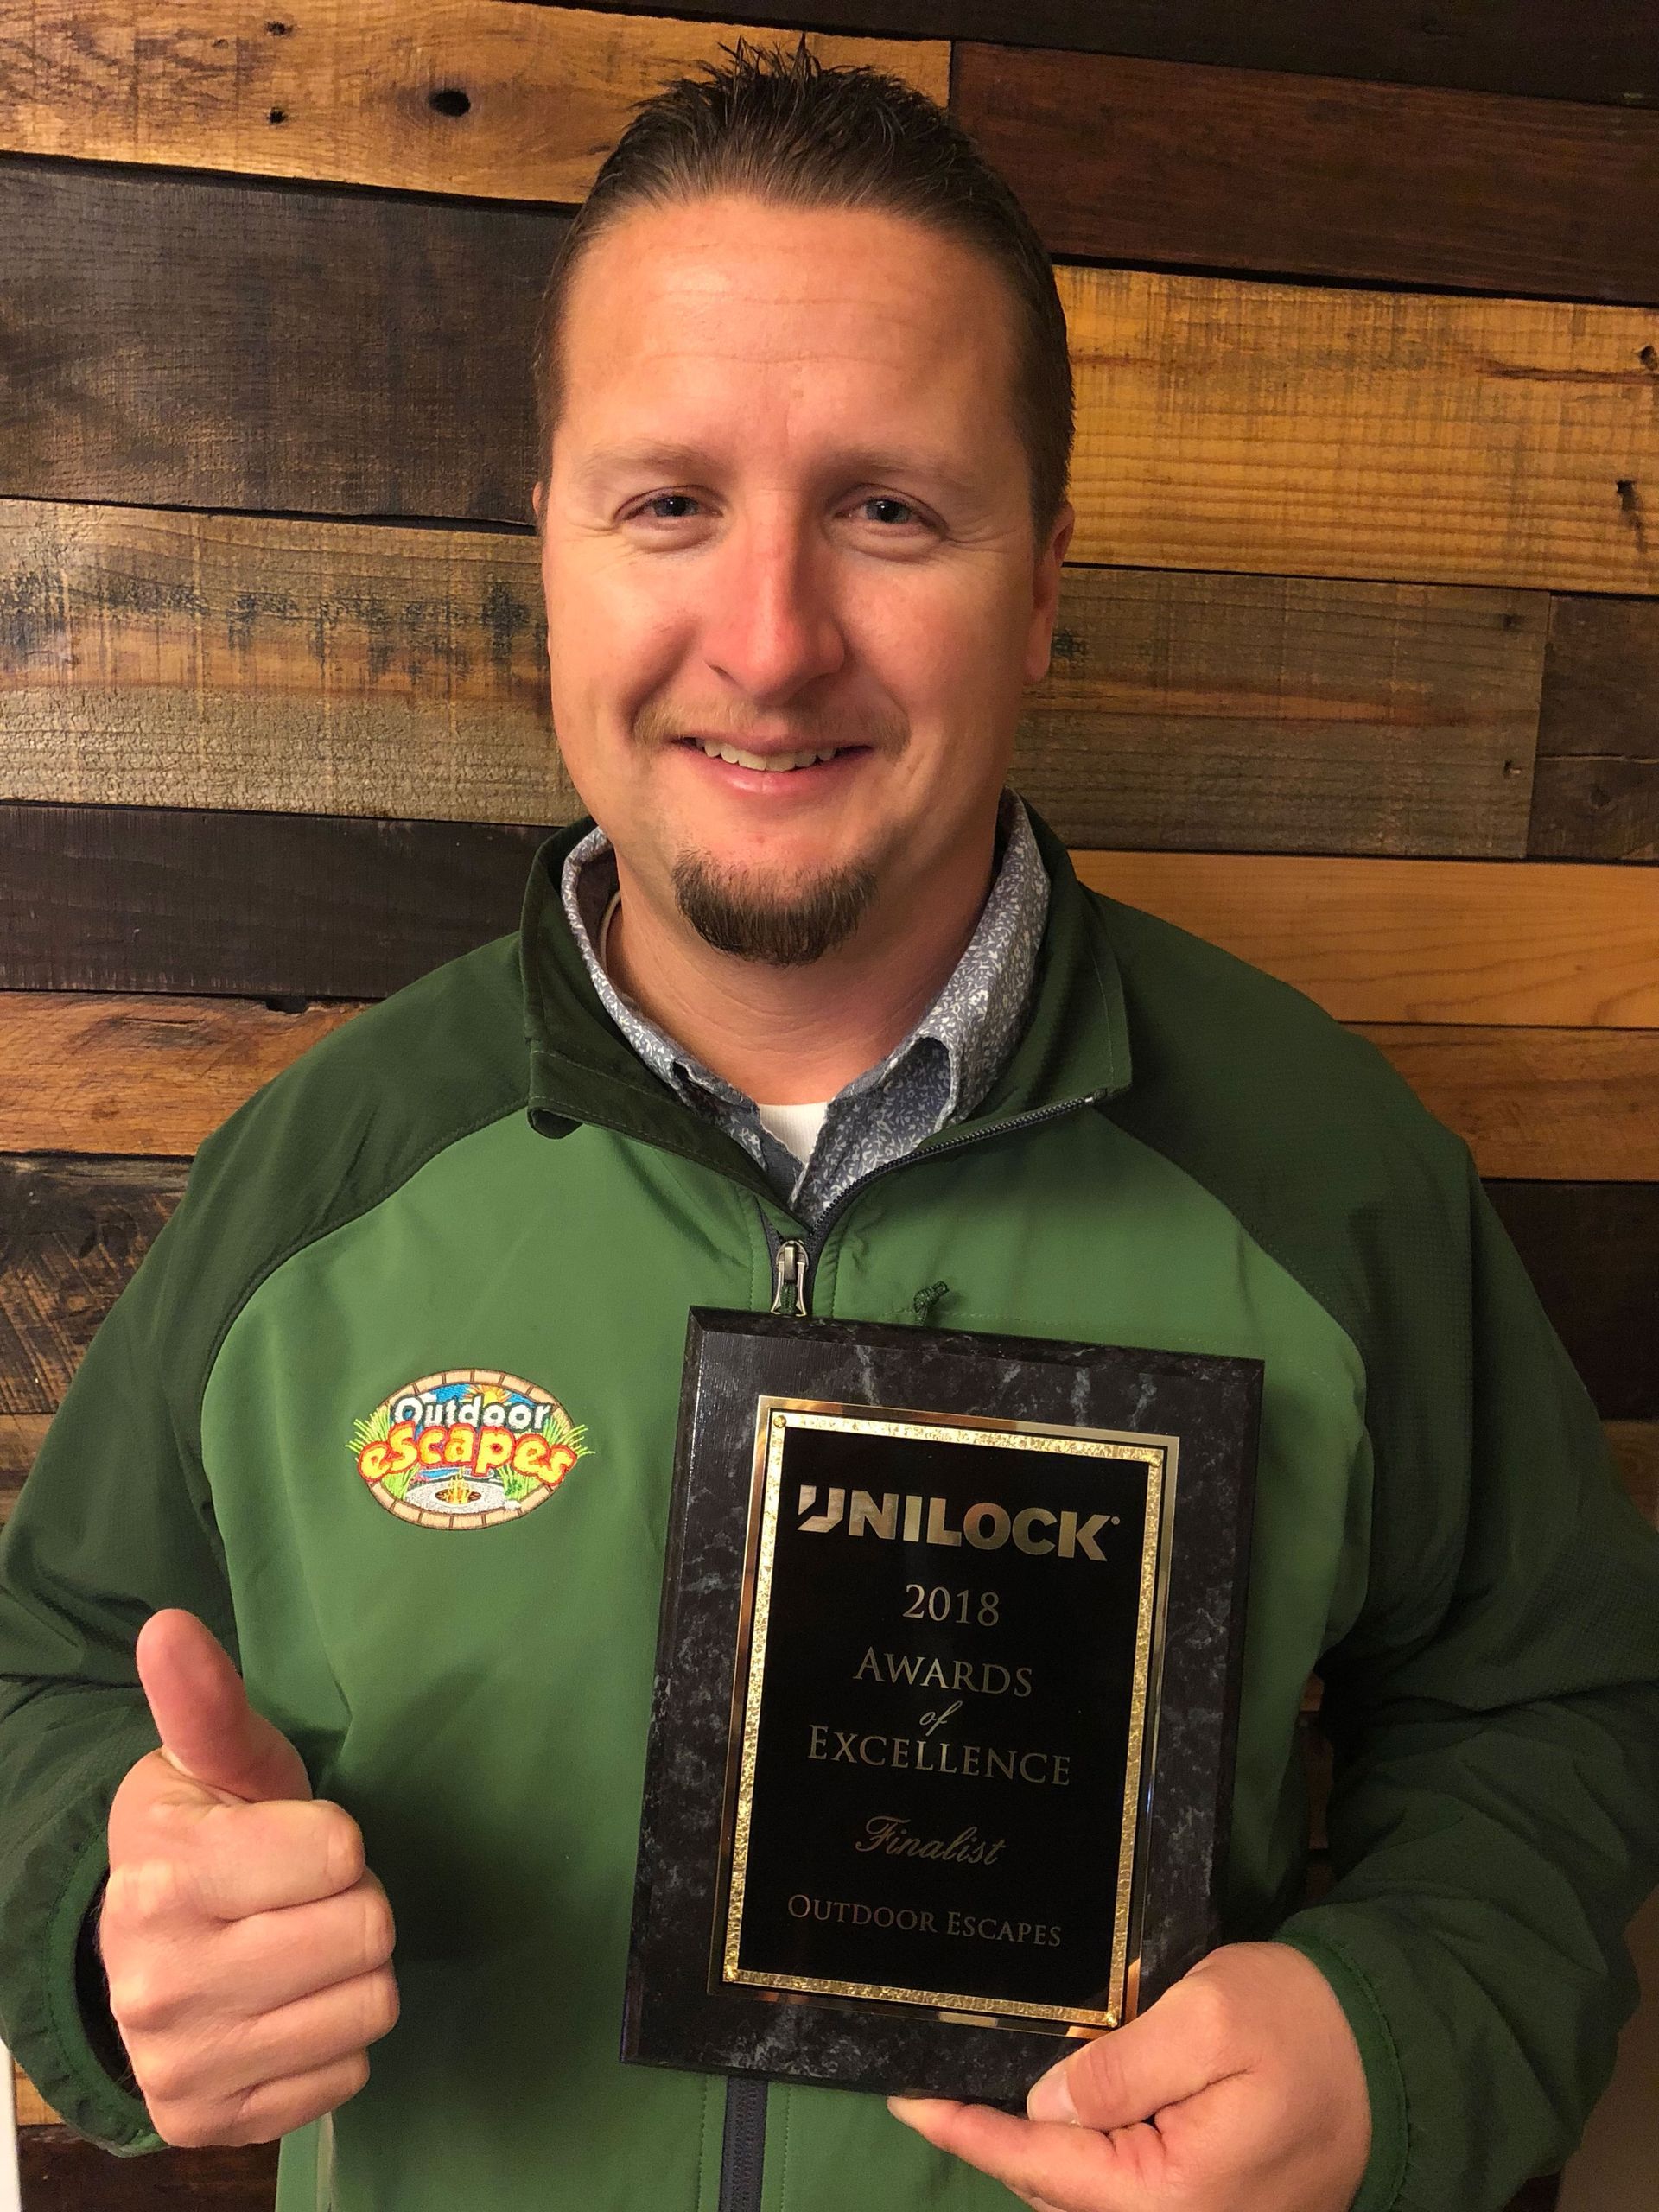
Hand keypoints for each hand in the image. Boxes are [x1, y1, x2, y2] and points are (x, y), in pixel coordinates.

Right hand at [100, 1608, 397, 2145]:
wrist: (138, 1951)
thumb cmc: (205, 1837)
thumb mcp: (214, 1763)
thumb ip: (208, 1701)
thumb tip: (170, 1626)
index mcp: (166, 1876)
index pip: (341, 1851)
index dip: (333, 1838)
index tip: (291, 1839)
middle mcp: (162, 1981)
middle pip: (367, 1930)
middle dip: (350, 1903)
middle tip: (299, 1898)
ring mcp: (184, 2063)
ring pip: (369, 2006)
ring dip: (349, 1973)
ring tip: (294, 1946)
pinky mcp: (213, 2125)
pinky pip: (348, 2075)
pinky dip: (331, 2040)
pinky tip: (285, 2007)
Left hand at [889, 1942, 1369, 2211]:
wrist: (1395, 2056)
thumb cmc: (1302, 2025)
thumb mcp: (1206, 2018)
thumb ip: (1120, 2068)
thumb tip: (1045, 2100)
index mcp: (1170, 2195)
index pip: (1039, 2162)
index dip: (966, 2128)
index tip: (903, 2097)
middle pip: (1053, 2187)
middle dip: (993, 2139)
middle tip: (936, 2081)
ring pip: (1083, 2193)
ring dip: (1033, 2148)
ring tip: (979, 2091)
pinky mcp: (1211, 2202)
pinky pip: (1120, 2189)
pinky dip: (1077, 2152)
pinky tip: (1056, 2110)